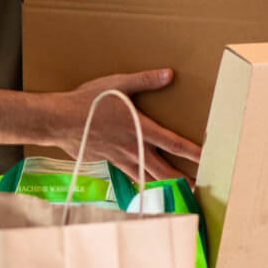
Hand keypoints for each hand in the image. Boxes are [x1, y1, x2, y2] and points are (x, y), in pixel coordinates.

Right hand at [62, 69, 201, 180]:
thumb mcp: (117, 84)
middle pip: (163, 170)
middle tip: (197, 188)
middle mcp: (133, 148)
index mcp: (140, 128)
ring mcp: (118, 158)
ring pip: (145, 177)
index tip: (208, 160)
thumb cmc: (87, 101)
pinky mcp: (105, 162)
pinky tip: (140, 183)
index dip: (193, 153)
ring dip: (162, 185)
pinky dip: (137, 180)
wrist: (58, 121)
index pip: (174, 144)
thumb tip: (169, 74)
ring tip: (174, 192)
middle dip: (182, 180)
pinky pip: (125, 174)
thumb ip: (145, 80)